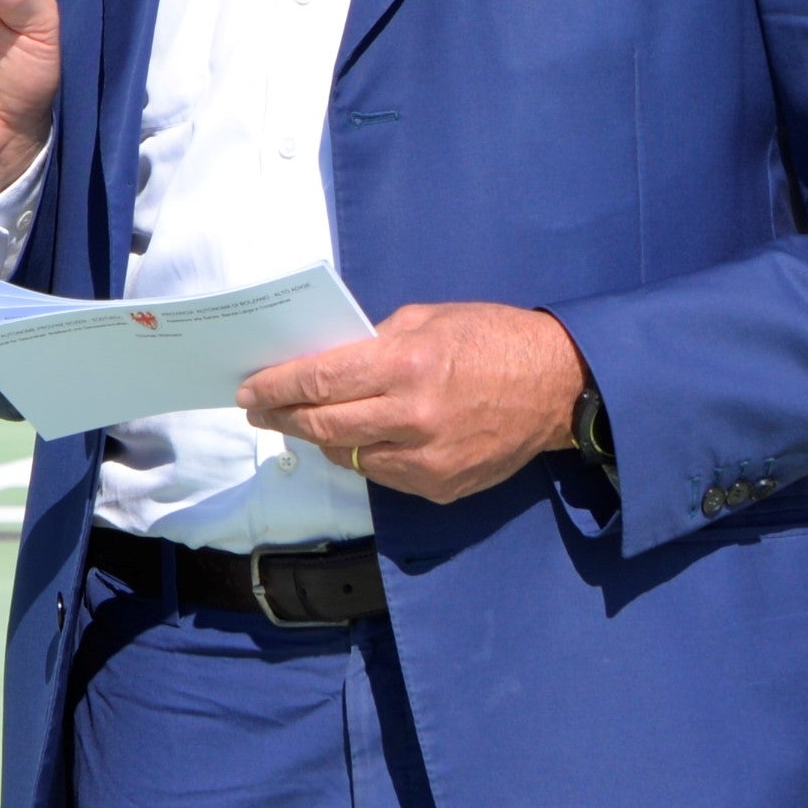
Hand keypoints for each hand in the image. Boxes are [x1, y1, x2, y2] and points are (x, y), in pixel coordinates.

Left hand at [238, 303, 587, 506]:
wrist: (558, 388)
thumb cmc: (492, 339)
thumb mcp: (429, 319)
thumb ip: (374, 342)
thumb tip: (324, 360)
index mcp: (407, 366)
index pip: (319, 382)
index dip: (276, 386)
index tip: (248, 388)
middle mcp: (413, 418)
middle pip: (323, 425)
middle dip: (282, 417)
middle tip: (259, 410)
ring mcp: (428, 460)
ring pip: (349, 455)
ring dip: (320, 438)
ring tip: (303, 421)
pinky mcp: (441, 487)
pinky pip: (383, 475)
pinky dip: (364, 455)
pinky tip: (357, 438)